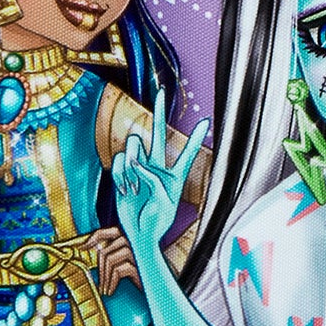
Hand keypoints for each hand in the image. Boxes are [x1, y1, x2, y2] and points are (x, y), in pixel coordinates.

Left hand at [85, 227, 139, 293]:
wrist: (160, 287)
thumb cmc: (142, 274)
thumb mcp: (127, 261)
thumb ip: (114, 252)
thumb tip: (93, 251)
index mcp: (130, 237)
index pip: (108, 231)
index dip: (94, 237)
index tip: (82, 247)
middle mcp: (134, 241)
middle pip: (106, 249)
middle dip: (99, 267)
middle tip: (98, 282)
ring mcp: (138, 252)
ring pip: (110, 259)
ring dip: (104, 277)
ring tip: (104, 289)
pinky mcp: (141, 265)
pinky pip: (118, 270)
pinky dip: (111, 282)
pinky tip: (111, 291)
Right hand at [110, 89, 210, 265]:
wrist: (139, 234)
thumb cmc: (157, 220)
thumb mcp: (163, 199)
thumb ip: (151, 176)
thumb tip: (136, 158)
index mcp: (174, 176)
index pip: (186, 152)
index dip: (195, 137)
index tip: (206, 121)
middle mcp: (157, 167)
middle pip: (158, 133)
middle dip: (159, 111)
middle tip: (161, 91)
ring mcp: (138, 168)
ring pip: (133, 146)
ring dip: (131, 165)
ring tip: (134, 188)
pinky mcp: (122, 173)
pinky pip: (118, 162)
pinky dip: (121, 176)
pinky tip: (126, 190)